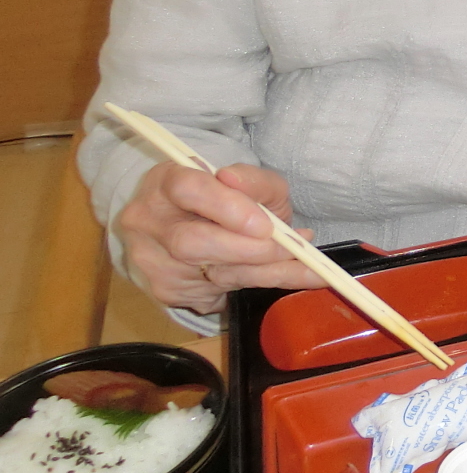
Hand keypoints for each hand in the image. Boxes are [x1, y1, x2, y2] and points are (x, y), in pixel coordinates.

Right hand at [114, 161, 318, 315]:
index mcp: (166, 182)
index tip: (265, 224)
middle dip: (249, 249)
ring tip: (312, 269)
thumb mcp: (251, 183)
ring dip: (266, 272)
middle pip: (191, 243)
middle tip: (293, 250)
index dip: (227, 207)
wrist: (206, 227)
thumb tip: (233, 179)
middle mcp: (148, 221)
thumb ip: (252, 180)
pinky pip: (217, 293)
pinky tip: (288, 279)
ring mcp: (152, 260)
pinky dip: (259, 287)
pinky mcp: (166, 289)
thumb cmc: (230, 201)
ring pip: (210, 274)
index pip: (187, 190)